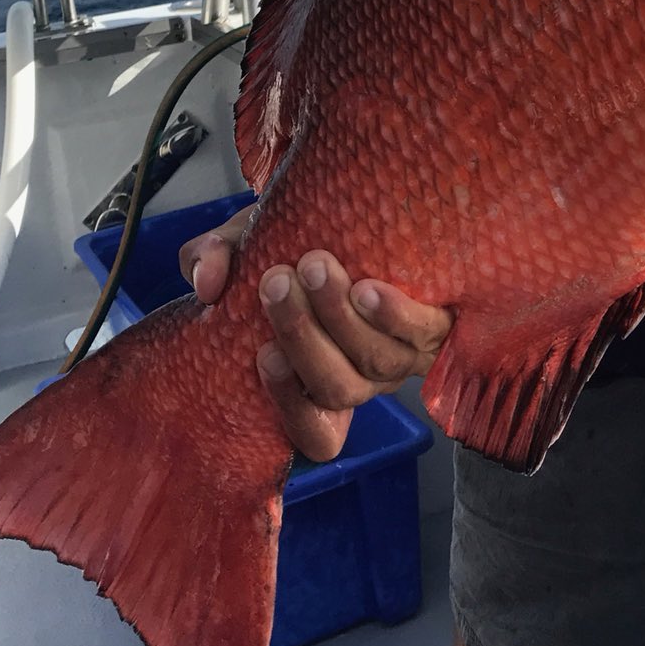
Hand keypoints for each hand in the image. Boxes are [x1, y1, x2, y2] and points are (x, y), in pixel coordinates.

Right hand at [179, 211, 452, 463]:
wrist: (372, 212)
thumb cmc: (300, 240)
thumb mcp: (248, 245)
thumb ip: (213, 259)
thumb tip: (206, 284)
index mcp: (320, 380)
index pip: (314, 433)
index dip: (290, 406)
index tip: (262, 354)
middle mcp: (365, 378)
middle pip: (337, 387)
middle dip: (302, 336)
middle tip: (277, 280)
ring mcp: (404, 356)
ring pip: (374, 361)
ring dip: (338, 316)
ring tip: (314, 266)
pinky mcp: (438, 325)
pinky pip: (421, 333)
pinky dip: (393, 314)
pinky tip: (367, 287)